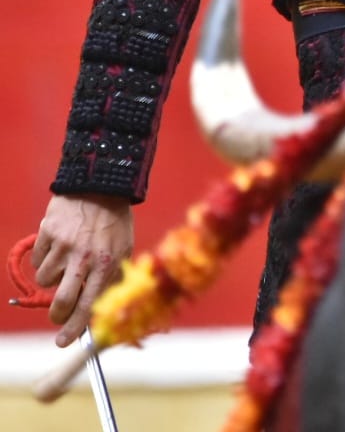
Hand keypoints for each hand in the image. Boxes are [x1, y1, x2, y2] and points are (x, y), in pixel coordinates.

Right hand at [32, 194, 133, 347]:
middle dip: (56, 314)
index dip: (75, 328)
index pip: (89, 305)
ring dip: (52, 277)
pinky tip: (58, 246)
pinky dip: (44, 259)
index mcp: (107, 263)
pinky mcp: (47, 233)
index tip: (64, 342)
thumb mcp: (124, 248)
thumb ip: (113, 277)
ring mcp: (63, 245)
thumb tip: (101, 308)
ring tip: (66, 261)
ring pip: (45, 280)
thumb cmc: (114, 221)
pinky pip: (37, 261)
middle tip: (57, 314)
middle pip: (60, 301)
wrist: (100, 185)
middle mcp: (84, 257)